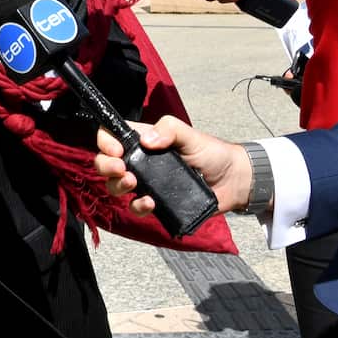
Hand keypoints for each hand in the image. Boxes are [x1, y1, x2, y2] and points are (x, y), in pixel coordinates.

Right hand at [94, 116, 254, 214]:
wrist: (231, 180)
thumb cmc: (211, 152)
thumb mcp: (190, 135)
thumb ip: (169, 130)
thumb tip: (146, 141)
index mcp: (143, 140)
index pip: (112, 135)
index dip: (106, 140)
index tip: (117, 149)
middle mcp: (140, 161)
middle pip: (106, 163)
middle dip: (106, 166)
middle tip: (121, 168)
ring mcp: (146, 184)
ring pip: (115, 187)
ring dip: (117, 186)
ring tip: (133, 184)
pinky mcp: (155, 204)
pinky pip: (136, 208)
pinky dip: (138, 206)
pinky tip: (151, 202)